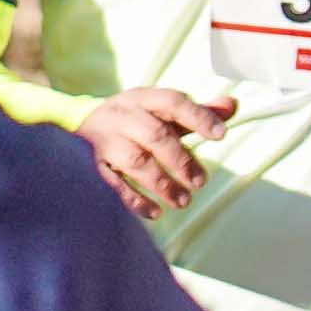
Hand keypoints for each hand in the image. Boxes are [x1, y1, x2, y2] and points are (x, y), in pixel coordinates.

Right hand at [80, 86, 235, 214]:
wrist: (78, 126)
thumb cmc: (133, 119)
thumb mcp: (159, 110)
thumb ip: (196, 111)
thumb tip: (232, 105)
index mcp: (143, 99)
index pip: (173, 102)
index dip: (199, 116)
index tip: (221, 134)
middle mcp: (122, 116)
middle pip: (154, 135)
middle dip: (181, 159)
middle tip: (200, 182)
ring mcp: (104, 140)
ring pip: (134, 161)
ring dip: (162, 183)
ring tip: (183, 201)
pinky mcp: (90, 165)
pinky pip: (112, 184)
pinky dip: (134, 200)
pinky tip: (154, 212)